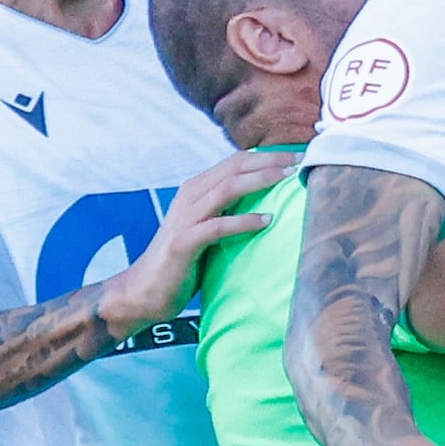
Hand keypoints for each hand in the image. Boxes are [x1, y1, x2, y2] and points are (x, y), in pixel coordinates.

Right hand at [93, 144, 296, 332]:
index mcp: (197, 189)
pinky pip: (218, 226)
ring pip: (227, 188)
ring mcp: (186, 218)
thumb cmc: (182, 262)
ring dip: (260, 180)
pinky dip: (244, 221)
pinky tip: (267, 220)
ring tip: (289, 176)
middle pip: (234, 167)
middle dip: (270, 160)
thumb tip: (266, 204)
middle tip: (300, 158)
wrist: (144, 291)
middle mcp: (190, 196)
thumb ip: (227, 212)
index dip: (266, 155)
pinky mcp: (184, 242)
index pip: (236, 162)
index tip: (297, 154)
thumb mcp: (207, 228)